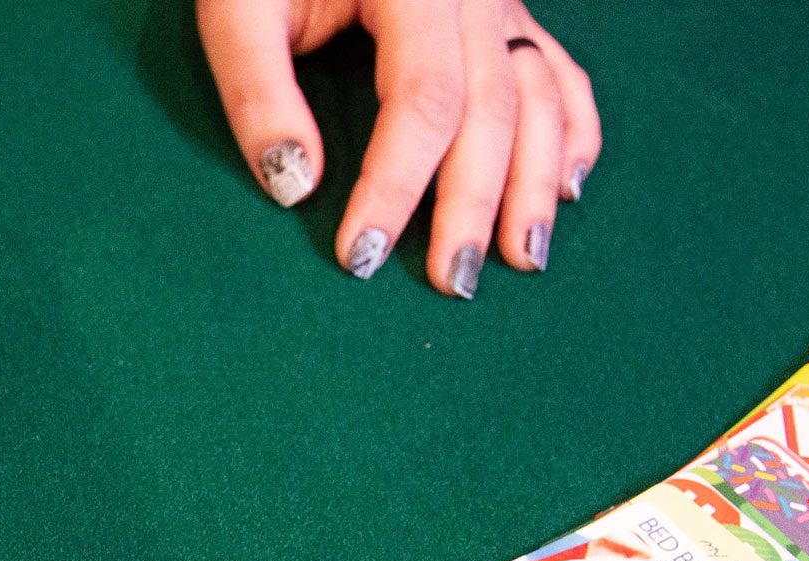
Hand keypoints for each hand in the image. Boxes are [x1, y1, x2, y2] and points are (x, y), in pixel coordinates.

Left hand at [198, 0, 600, 292]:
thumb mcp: (238, 11)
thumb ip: (260, 93)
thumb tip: (293, 187)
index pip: (423, 100)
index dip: (397, 184)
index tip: (362, 257)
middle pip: (491, 108)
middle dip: (474, 203)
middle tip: (450, 284)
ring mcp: (494, 1)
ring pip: (537, 94)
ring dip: (535, 182)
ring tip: (523, 260)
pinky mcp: (498, 13)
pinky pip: (555, 69)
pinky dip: (570, 128)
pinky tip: (567, 185)